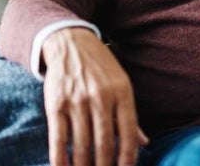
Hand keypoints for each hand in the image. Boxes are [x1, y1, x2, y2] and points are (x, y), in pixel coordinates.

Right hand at [41, 28, 147, 165]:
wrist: (71, 44)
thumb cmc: (101, 69)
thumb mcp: (122, 85)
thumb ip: (131, 116)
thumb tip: (144, 143)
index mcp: (122, 93)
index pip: (129, 132)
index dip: (128, 157)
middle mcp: (101, 98)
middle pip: (105, 142)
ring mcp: (78, 101)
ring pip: (82, 144)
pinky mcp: (56, 105)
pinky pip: (59, 138)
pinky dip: (60, 158)